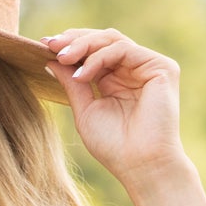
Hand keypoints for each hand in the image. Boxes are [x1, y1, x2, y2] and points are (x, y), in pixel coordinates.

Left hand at [44, 28, 205, 205]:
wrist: (141, 166)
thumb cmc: (114, 147)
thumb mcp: (85, 110)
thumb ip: (72, 83)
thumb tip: (50, 59)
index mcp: (117, 80)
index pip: (94, 52)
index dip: (71, 45)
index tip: (44, 45)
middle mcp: (134, 70)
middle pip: (103, 39)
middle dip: (75, 40)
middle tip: (51, 45)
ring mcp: (148, 67)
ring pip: (112, 39)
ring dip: (83, 45)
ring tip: (62, 58)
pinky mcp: (161, 67)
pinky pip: (123, 49)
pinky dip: (99, 58)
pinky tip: (82, 74)